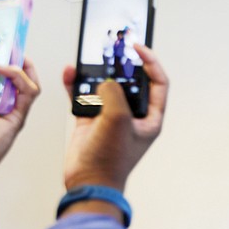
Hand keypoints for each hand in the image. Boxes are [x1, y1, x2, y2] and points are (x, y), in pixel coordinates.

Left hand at [0, 57, 39, 211]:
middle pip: (7, 78)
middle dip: (6, 57)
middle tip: (1, 42)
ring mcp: (6, 114)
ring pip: (25, 83)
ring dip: (18, 64)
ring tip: (7, 52)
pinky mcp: (16, 120)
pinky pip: (28, 94)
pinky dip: (20, 77)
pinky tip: (5, 69)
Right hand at [62, 44, 168, 191]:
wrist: (87, 182)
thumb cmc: (109, 158)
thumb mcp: (118, 119)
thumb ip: (115, 94)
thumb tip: (104, 83)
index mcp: (150, 118)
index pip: (158, 83)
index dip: (151, 62)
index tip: (137, 47)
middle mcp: (133, 116)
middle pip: (130, 81)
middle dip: (121, 64)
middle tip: (112, 48)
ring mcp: (111, 117)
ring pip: (105, 86)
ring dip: (95, 72)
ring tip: (88, 58)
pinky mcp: (91, 120)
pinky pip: (84, 95)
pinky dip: (76, 84)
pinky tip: (69, 73)